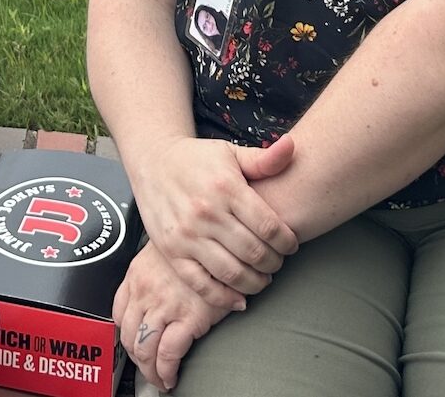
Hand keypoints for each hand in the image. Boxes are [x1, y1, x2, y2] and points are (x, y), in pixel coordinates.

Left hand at [115, 241, 231, 391]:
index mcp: (137, 275)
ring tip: (158, 379)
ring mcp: (164, 306)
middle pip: (128, 336)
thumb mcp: (166, 252)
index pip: (118, 314)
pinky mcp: (188, 318)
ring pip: (144, 348)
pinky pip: (168, 354)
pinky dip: (166, 371)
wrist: (221, 241)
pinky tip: (170, 377)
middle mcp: (145, 292)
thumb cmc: (198, 246)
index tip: (132, 344)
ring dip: (149, 370)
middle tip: (146, 369)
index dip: (125, 334)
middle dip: (136, 359)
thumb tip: (155, 295)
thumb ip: (154, 273)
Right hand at [130, 136, 298, 309]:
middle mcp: (206, 213)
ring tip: (263, 278)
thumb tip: (292, 147)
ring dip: (255, 283)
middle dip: (275, 263)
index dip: (288, 242)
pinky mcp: (171, 251)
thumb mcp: (230, 152)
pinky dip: (224, 298)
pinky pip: (201, 284)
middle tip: (278, 262)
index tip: (291, 245)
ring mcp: (186, 235)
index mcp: (225, 188)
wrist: (152, 162)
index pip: (269, 227)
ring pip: (232, 273)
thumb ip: (264, 159)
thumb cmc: (196, 159)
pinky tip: (239, 298)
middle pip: (254, 253)